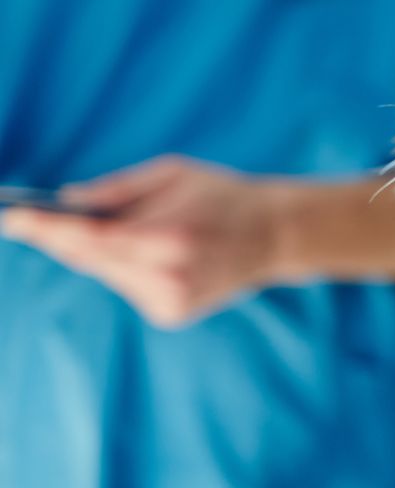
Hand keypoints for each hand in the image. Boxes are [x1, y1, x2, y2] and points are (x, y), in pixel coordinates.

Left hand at [1, 157, 281, 327]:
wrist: (275, 235)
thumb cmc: (224, 195)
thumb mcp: (175, 173)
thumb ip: (118, 190)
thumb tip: (64, 202)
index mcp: (171, 237)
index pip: (91, 240)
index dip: (46, 230)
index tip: (13, 219)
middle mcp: (168, 277)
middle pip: (89, 259)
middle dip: (63, 237)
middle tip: (41, 217)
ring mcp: (170, 302)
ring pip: (105, 274)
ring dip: (100, 251)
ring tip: (137, 229)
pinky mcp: (171, 315)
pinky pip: (126, 286)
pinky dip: (125, 267)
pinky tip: (156, 253)